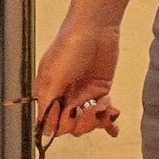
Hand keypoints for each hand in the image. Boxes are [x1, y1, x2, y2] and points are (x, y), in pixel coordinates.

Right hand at [32, 0, 127, 140]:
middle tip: (92, 109)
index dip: (61, 125)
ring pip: (87, 122)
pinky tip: (113, 131)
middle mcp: (64, 97)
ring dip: (97, 120)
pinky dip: (108, 123)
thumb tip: (45, 129)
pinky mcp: (100, 91)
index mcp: (48, 94)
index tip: (71, 114)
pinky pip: (103, 113)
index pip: (51, 123)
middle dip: (82, 122)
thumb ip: (49, 103)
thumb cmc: (69, 47)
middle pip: (71, 126)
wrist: (95, 28)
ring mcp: (83, 95)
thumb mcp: (54, 76)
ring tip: (106, 108)